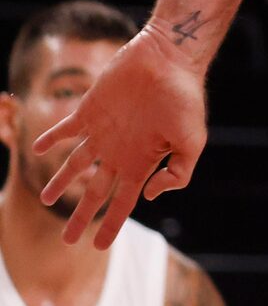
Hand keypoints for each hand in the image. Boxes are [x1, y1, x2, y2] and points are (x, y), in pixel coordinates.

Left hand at [31, 27, 207, 248]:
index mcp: (142, 161)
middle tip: (67, 240)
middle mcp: (119, 151)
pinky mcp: (88, 111)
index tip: (98, 247)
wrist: (169, 58)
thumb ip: (179, 173)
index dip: (111, 225)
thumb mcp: (193, 141)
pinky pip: (64, 130)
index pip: (122, 201)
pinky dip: (50, 140)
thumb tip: (148, 196)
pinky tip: (36, 148)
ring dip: (59, 181)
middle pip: (94, 191)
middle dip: (82, 216)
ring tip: (44, 198)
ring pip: (75, 165)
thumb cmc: (184, 97)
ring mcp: (103, 132)